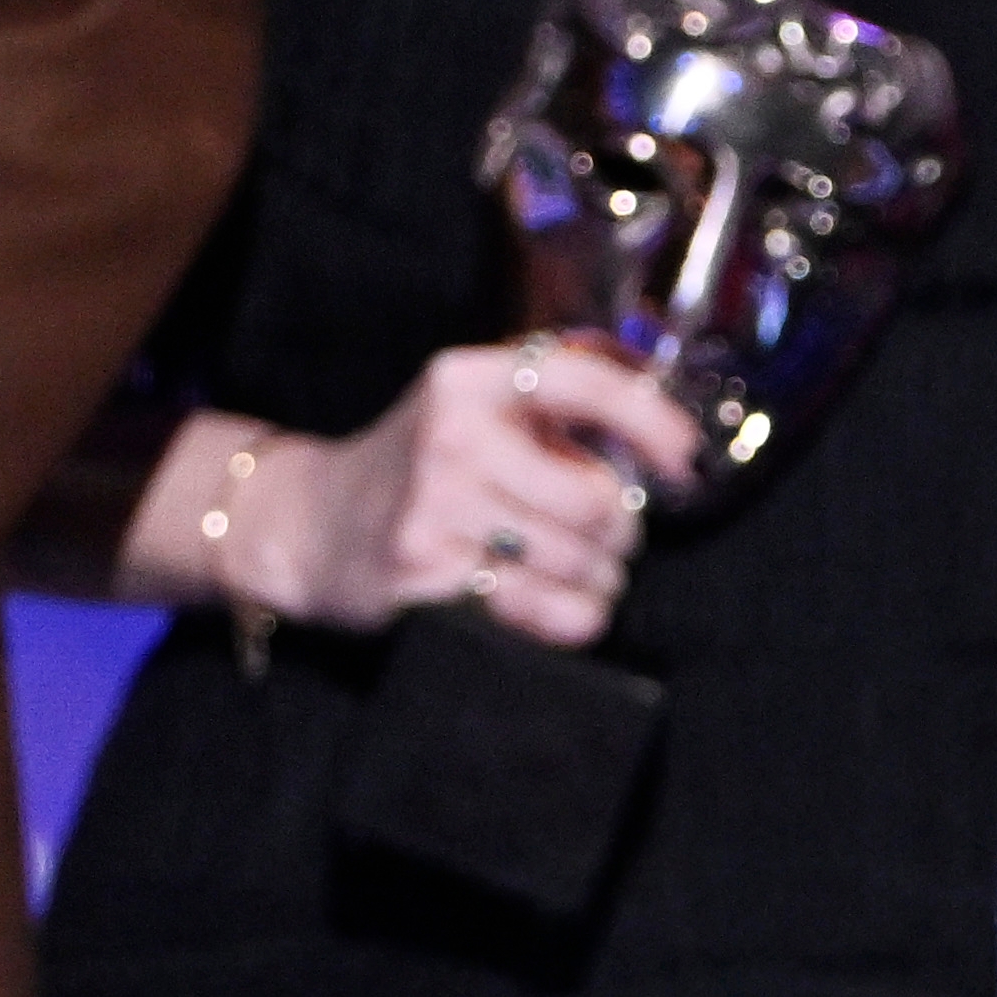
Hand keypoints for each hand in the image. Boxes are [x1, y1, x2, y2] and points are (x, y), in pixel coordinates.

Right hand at [186, 339, 714, 654]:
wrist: (310, 526)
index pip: (588, 385)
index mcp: (469, 379)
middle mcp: (450, 436)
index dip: (654, 423)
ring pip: (579, 563)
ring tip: (576, 573)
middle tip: (604, 537)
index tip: (686, 461)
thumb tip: (667, 441)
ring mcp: (432, 510)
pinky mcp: (424, 579)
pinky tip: (556, 605)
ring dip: (599, 580)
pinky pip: (544, 611)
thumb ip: (558, 405)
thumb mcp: (472, 408)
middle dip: (620, 531)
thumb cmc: (420, 468)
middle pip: (598, 501)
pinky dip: (569, 617)